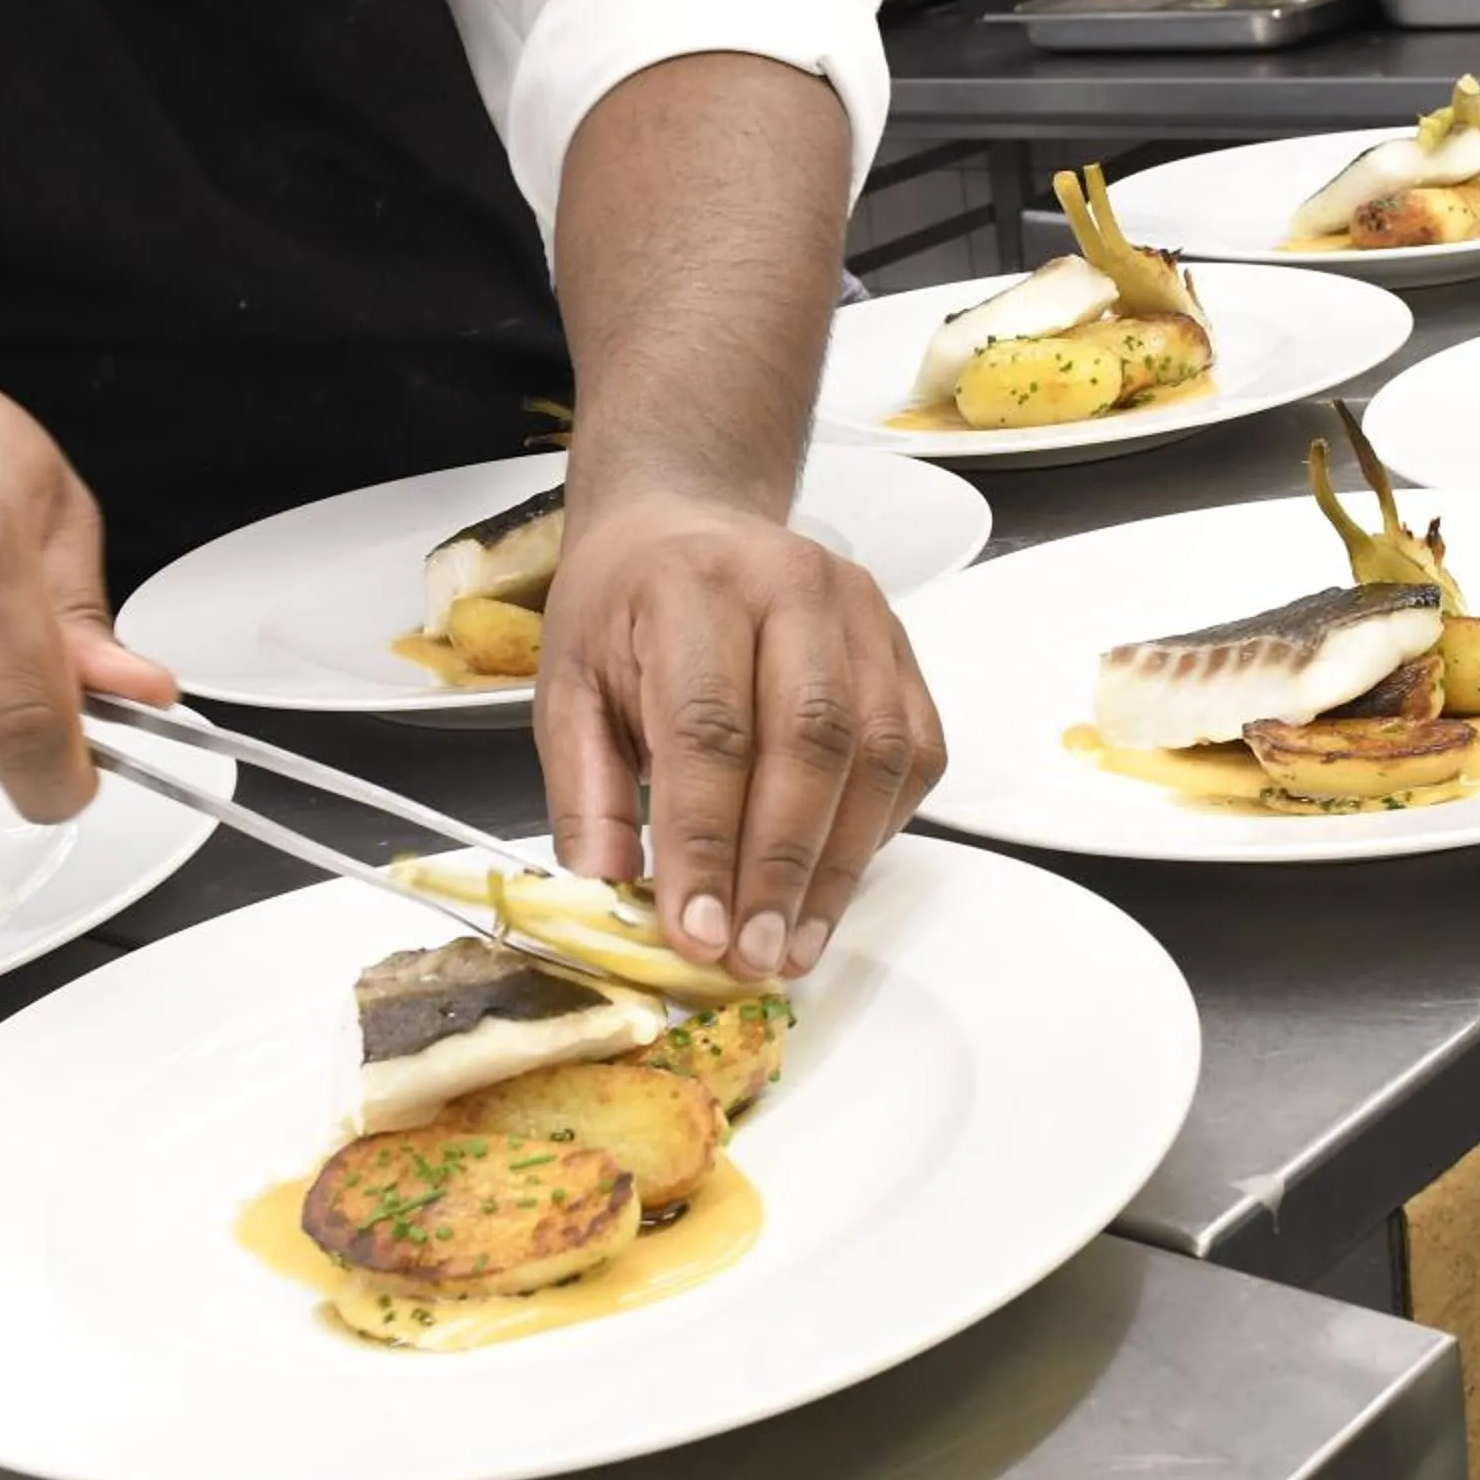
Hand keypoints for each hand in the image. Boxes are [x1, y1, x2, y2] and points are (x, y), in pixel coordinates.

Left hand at [536, 496, 945, 981]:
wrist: (687, 523)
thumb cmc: (625, 611)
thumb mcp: (567, 688)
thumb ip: (586, 791)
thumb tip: (608, 887)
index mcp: (694, 588)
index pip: (711, 727)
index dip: (706, 842)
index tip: (696, 932)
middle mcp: (792, 589)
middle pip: (809, 741)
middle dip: (780, 866)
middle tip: (752, 955)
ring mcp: (863, 617)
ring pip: (875, 754)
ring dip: (837, 867)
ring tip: (793, 945)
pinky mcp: (904, 653)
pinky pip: (912, 755)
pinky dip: (877, 833)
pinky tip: (831, 886)